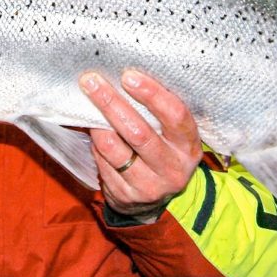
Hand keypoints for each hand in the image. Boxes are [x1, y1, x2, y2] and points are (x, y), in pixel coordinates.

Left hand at [79, 69, 202, 223]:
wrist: (154, 200)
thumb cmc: (161, 150)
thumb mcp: (170, 135)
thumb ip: (156, 112)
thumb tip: (122, 76)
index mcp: (189, 145)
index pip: (175, 116)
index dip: (152, 94)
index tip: (128, 76)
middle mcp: (173, 168)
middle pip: (139, 133)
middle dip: (111, 103)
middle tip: (91, 81)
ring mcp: (150, 186)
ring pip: (114, 148)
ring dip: (97, 124)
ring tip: (87, 104)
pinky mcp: (126, 196)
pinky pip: (103, 163)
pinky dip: (95, 144)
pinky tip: (93, 132)